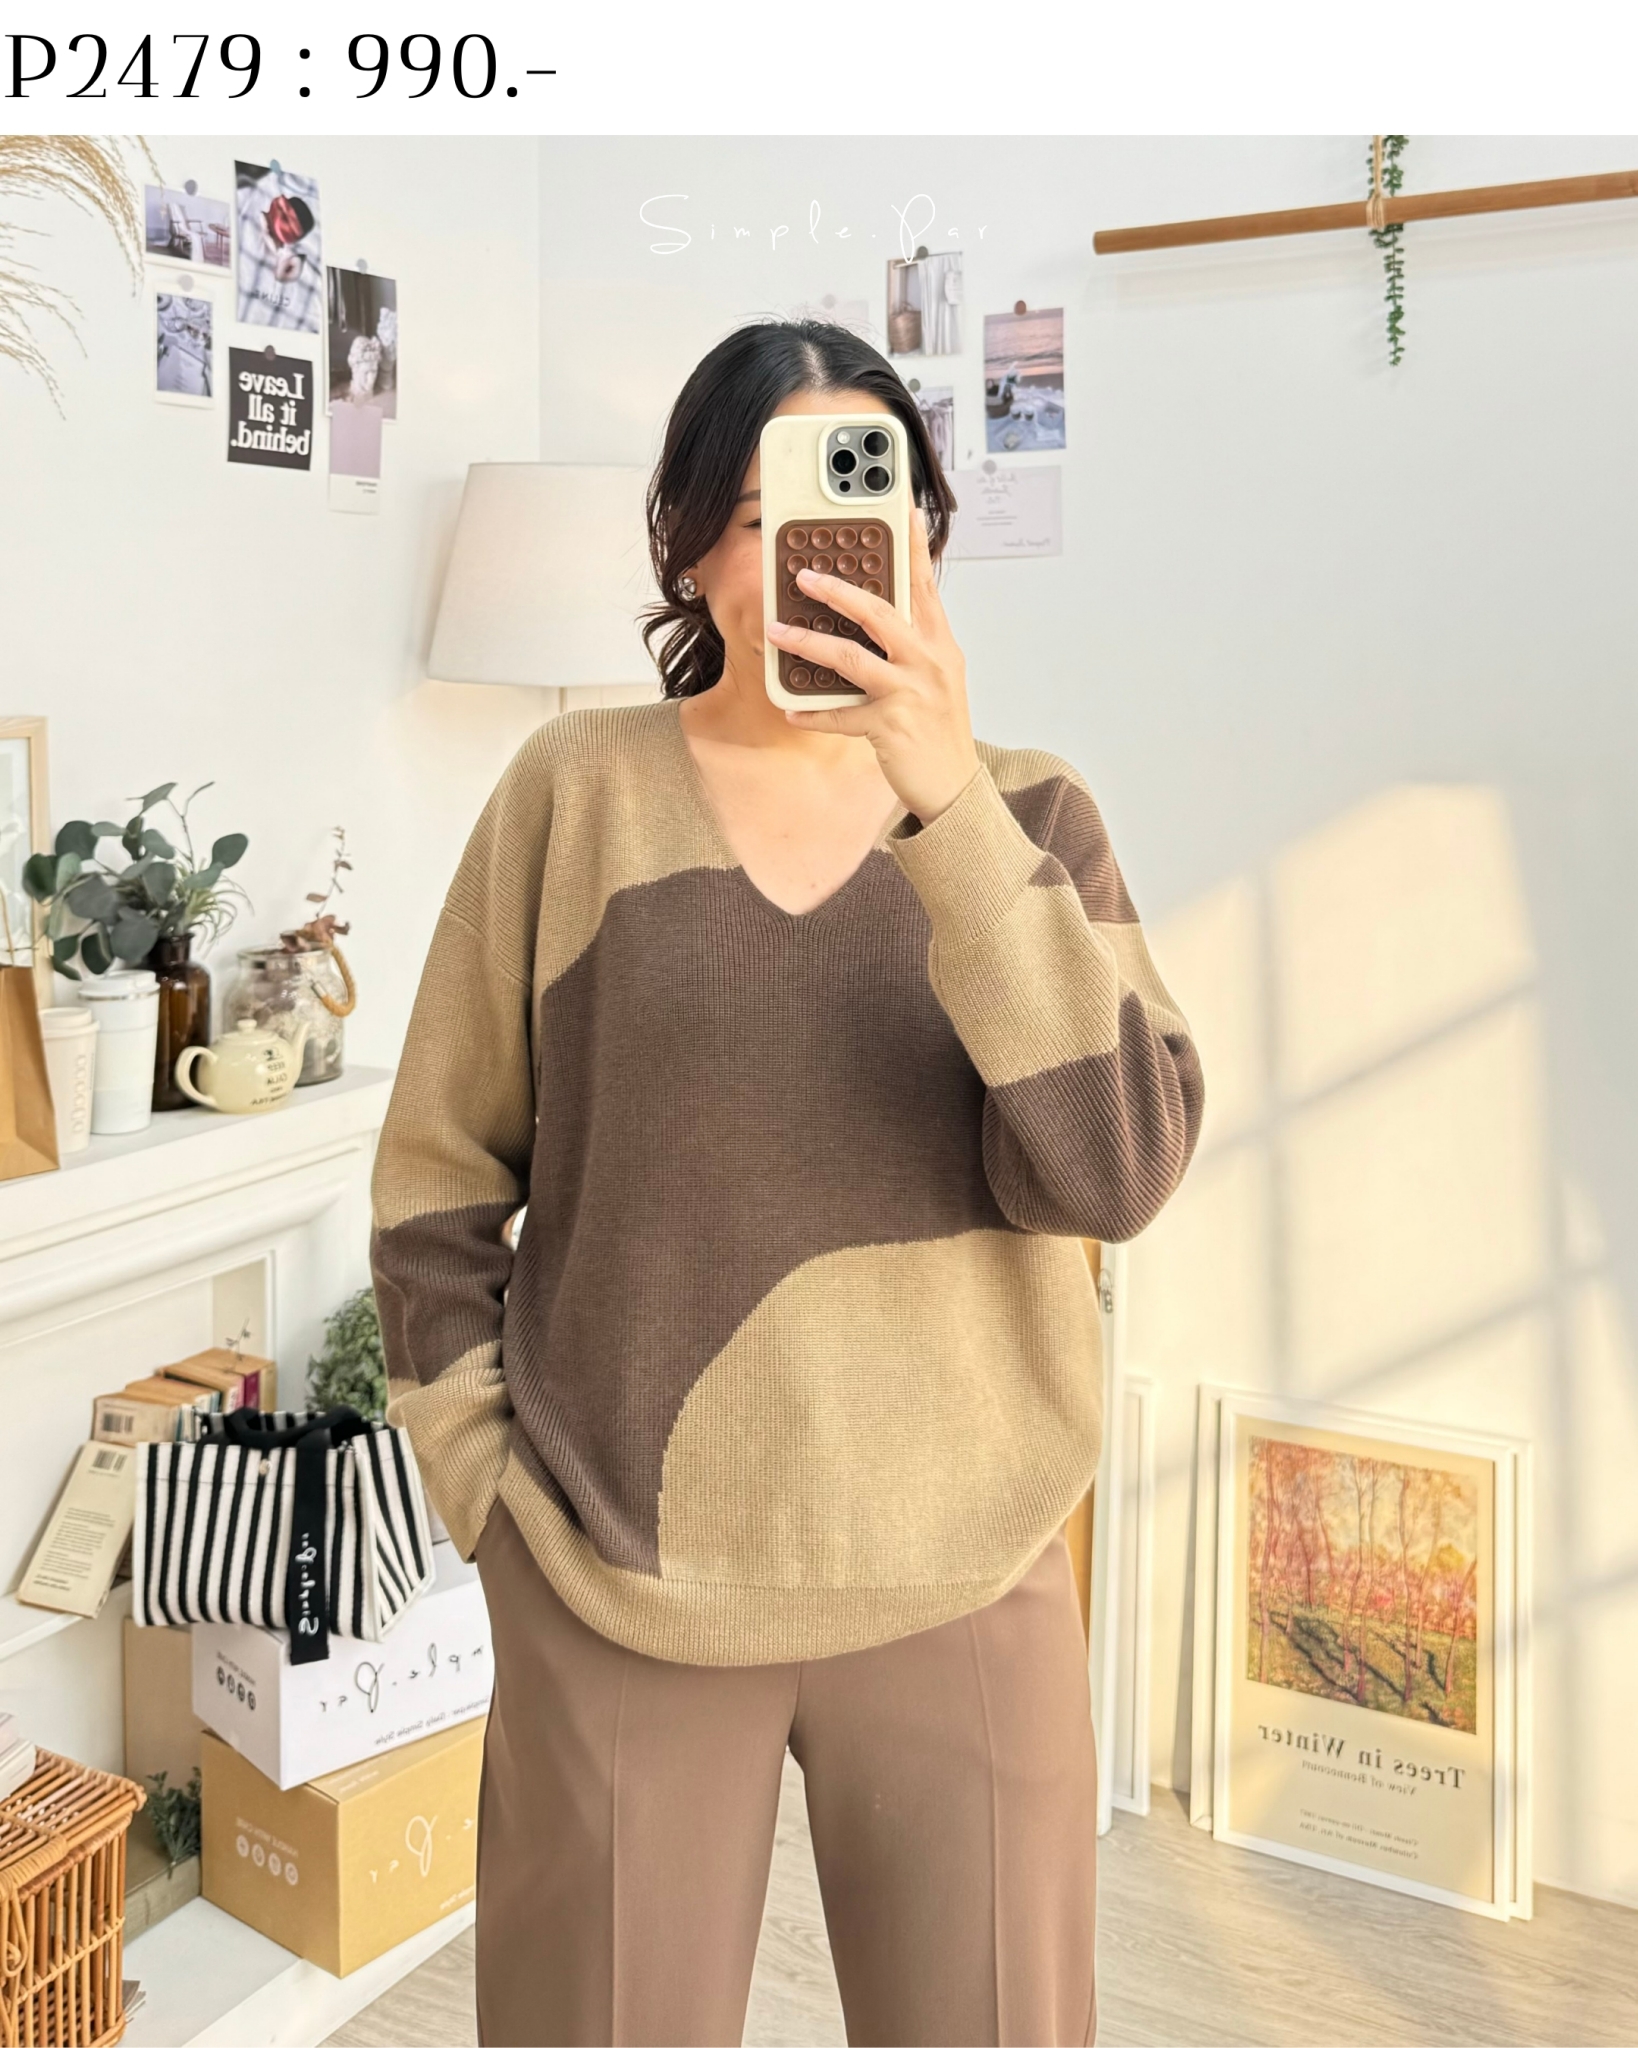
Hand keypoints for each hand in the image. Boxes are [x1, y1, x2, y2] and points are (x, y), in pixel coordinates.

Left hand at [767, 506, 979, 823]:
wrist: (955, 784)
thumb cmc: (941, 728)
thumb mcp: (938, 675)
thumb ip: (913, 641)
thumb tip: (876, 614)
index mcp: (938, 643)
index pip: (923, 584)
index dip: (911, 544)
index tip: (900, 508)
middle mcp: (927, 661)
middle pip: (879, 612)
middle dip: (837, 591)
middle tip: (803, 575)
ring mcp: (908, 693)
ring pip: (851, 658)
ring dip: (808, 643)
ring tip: (777, 632)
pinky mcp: (890, 726)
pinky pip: (841, 716)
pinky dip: (813, 713)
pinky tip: (790, 709)